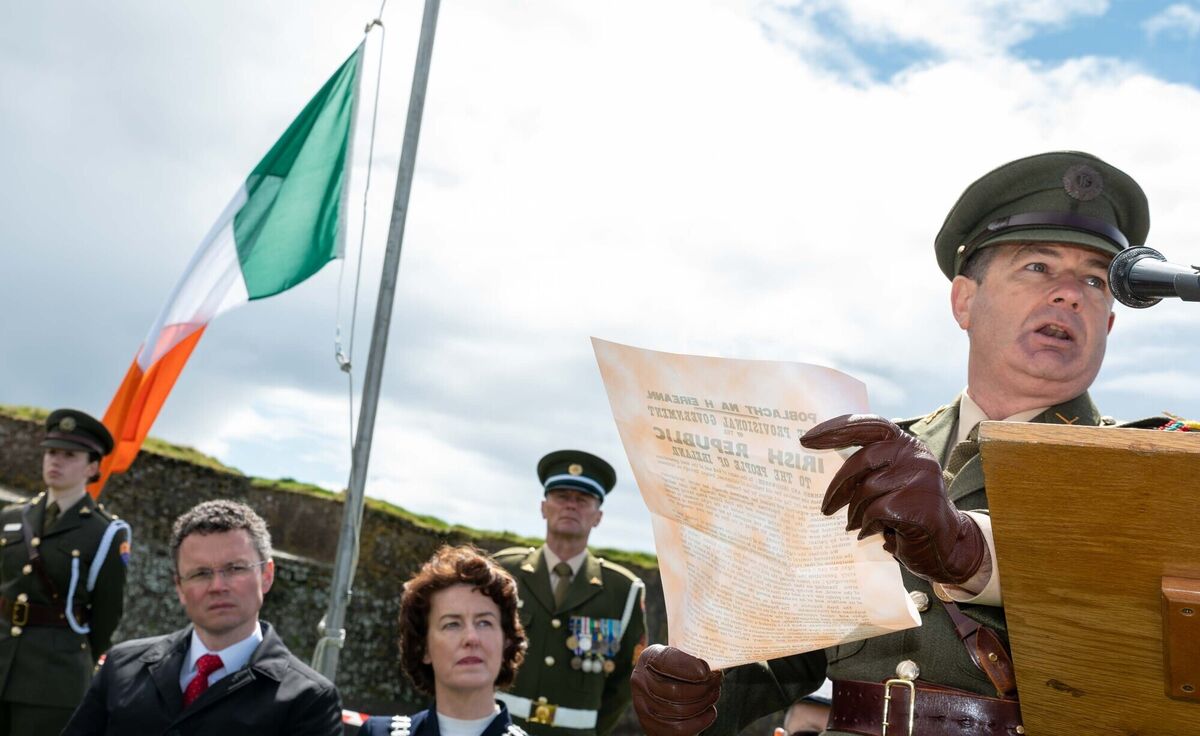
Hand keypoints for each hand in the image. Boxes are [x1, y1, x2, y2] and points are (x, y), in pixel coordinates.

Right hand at [631, 645, 721, 735]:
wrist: (662, 688)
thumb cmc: (677, 669)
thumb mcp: (679, 655)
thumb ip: (691, 658)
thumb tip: (713, 670)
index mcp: (648, 658)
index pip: (665, 661)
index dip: (687, 667)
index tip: (706, 671)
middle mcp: (640, 682)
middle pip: (674, 690)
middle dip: (702, 688)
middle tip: (716, 683)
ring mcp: (643, 706)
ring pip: (679, 710)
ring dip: (703, 703)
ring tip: (713, 695)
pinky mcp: (651, 725)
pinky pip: (679, 728)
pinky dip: (700, 721)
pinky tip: (709, 712)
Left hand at [799, 414, 985, 584]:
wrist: (945, 545)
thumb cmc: (908, 511)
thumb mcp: (890, 480)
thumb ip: (869, 467)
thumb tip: (821, 460)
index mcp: (907, 444)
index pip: (868, 426)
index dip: (836, 430)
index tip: (806, 439)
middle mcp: (916, 455)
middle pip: (861, 461)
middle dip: (838, 486)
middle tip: (825, 507)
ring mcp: (920, 478)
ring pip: (866, 490)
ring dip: (854, 512)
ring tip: (854, 524)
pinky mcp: (918, 504)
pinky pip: (875, 511)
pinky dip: (866, 525)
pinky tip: (870, 532)